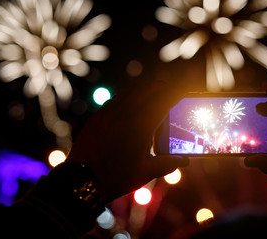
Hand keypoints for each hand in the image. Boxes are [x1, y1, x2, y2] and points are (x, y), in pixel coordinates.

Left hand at [67, 79, 188, 202]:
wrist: (82, 181)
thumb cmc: (115, 178)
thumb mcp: (145, 172)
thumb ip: (167, 164)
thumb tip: (184, 161)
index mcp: (140, 127)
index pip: (162, 101)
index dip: (175, 93)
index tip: (183, 90)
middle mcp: (124, 114)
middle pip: (147, 89)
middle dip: (162, 86)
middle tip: (171, 89)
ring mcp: (108, 113)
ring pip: (130, 90)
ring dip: (144, 87)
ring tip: (153, 90)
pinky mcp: (97, 117)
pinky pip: (116, 98)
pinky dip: (129, 95)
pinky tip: (131, 104)